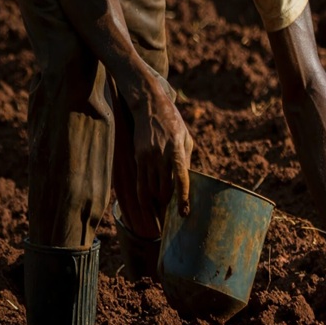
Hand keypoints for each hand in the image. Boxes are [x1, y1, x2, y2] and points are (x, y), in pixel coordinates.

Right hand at [132, 84, 193, 220]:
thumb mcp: (186, 138)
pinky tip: (147, 207)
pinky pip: (139, 184)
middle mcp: (160, 156)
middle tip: (172, 218)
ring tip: (161, 216)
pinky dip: (143, 198)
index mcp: (176, 150)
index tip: (184, 213)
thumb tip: (187, 181)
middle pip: (163, 189)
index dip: (182, 198)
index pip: (181, 179)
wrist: (148, 106)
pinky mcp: (137, 158)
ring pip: (149, 190)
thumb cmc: (172, 122)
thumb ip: (186, 160)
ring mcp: (146, 158)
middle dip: (168, 206)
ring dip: (155, 204)